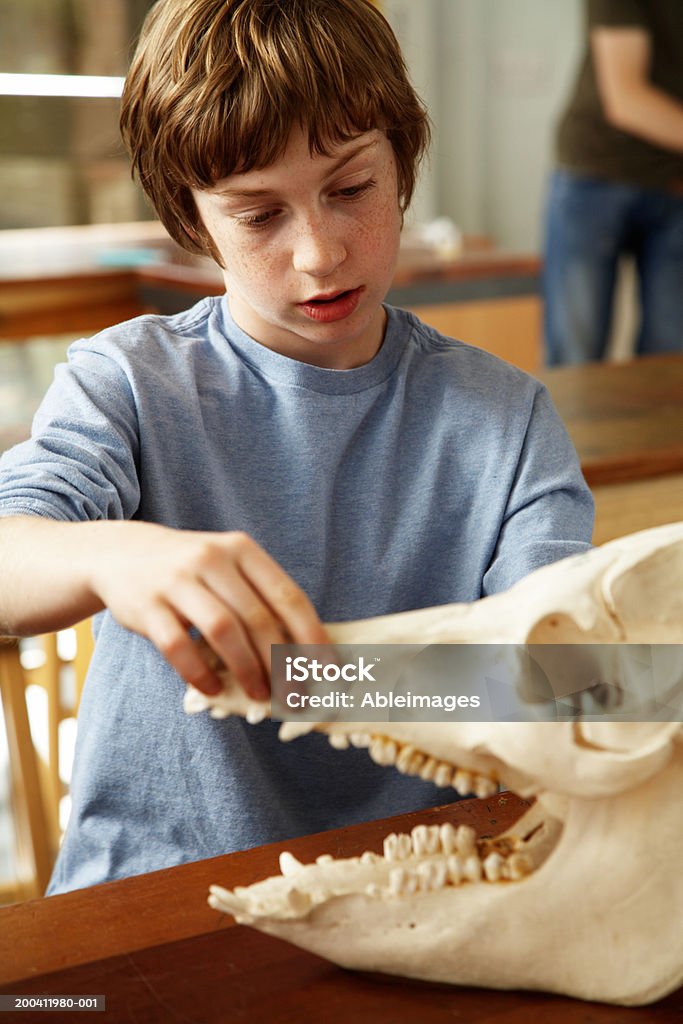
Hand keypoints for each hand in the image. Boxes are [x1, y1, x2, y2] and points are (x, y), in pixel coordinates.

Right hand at [87, 522, 327, 698]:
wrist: (121, 554)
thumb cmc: (192, 570)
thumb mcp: (229, 566)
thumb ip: (261, 597)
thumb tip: (307, 648)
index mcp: (241, 550)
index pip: (288, 596)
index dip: (311, 636)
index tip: (328, 669)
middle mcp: (212, 559)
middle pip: (258, 618)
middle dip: (280, 662)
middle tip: (293, 693)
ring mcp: (176, 580)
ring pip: (223, 631)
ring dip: (246, 670)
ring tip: (259, 695)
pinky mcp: (146, 605)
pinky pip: (178, 646)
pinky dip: (199, 674)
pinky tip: (213, 690)